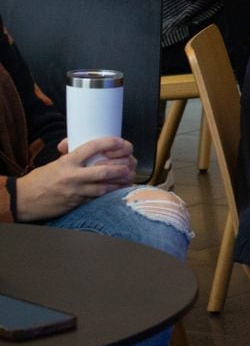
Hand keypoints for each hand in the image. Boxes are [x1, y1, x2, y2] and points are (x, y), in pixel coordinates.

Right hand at [15, 137, 135, 221]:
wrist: (24, 199)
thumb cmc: (41, 179)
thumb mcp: (56, 163)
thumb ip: (72, 155)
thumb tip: (83, 144)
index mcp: (67, 162)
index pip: (91, 148)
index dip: (109, 143)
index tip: (120, 141)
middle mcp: (72, 176)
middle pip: (102, 172)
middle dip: (119, 168)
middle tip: (129, 165)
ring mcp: (75, 192)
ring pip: (102, 188)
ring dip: (118, 184)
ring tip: (128, 178)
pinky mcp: (76, 204)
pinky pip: (96, 199)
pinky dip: (108, 196)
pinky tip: (117, 192)